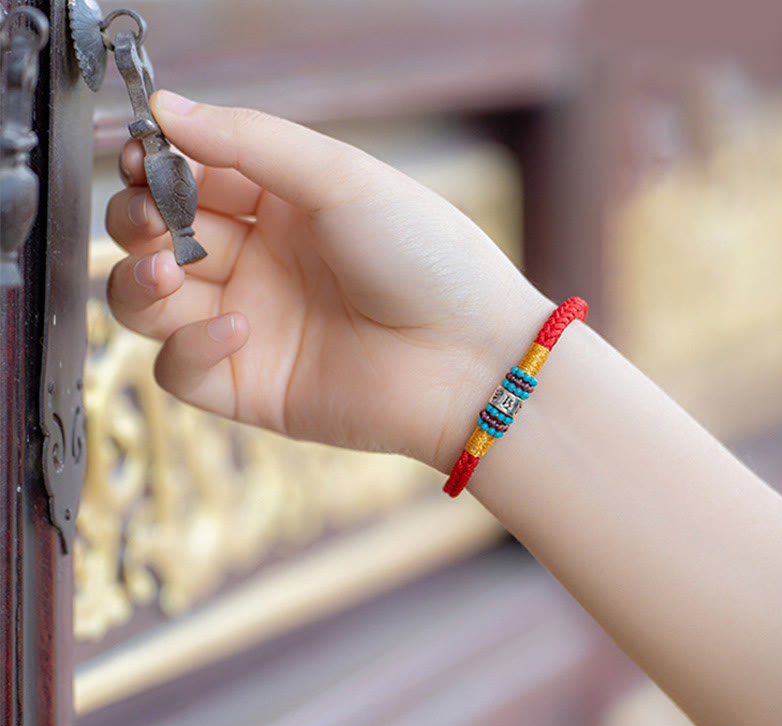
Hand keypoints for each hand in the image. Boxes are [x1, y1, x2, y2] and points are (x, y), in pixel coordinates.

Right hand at [105, 91, 548, 470]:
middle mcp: (259, 266)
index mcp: (281, 209)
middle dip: (136, 223)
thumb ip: (248, 142)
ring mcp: (250, 327)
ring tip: (171, 267)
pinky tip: (238, 329)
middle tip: (151, 216)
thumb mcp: (340, 178)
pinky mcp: (248, 386)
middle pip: (157, 240)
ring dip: (139, 282)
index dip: (153, 169)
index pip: (189, 181)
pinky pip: (180, 370)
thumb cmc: (426, 259)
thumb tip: (164, 107)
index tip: (143, 158)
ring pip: (149, 305)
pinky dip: (190, 346)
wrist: (470, 358)